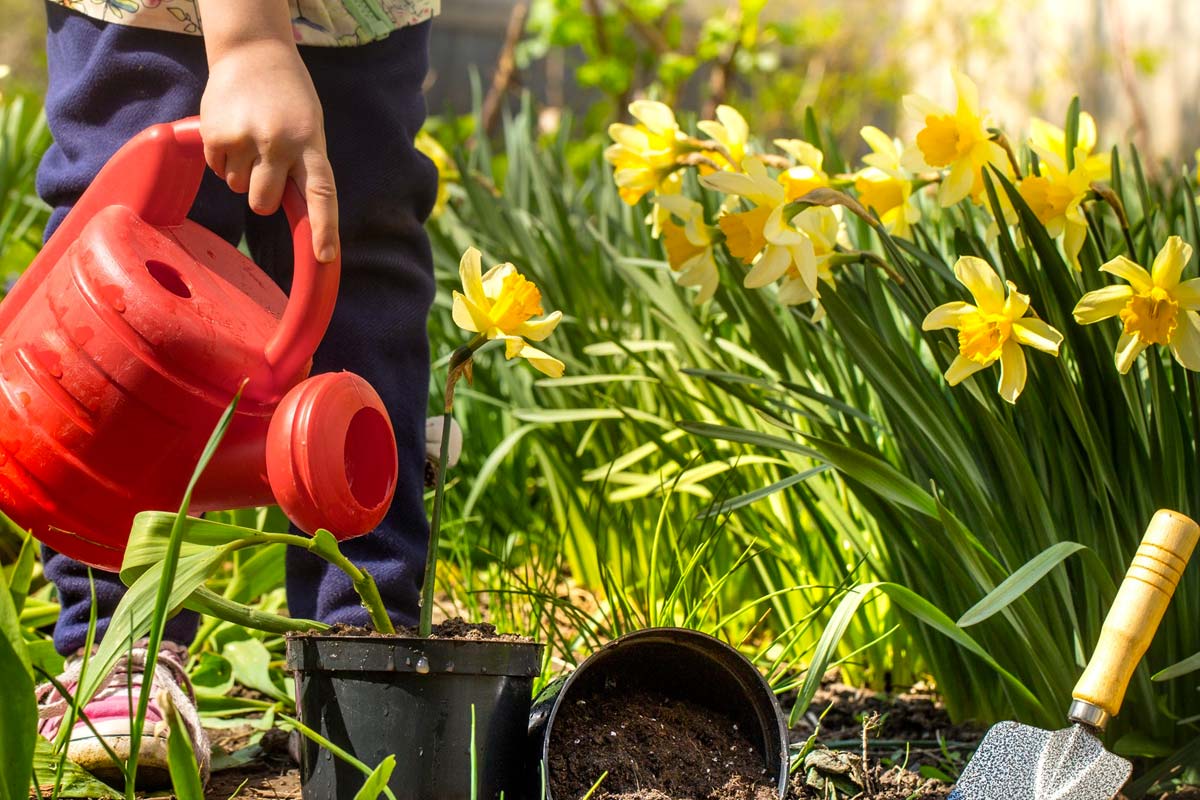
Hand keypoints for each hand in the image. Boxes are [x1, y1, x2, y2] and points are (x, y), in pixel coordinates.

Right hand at [199, 38, 338, 262]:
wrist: (253, 52)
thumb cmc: (289, 100)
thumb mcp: (309, 129)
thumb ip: (303, 166)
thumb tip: (300, 215)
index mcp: (310, 144)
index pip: (321, 194)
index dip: (324, 229)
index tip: (324, 258)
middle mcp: (279, 143)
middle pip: (262, 203)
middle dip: (261, 197)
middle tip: (264, 168)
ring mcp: (245, 139)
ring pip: (237, 188)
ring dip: (241, 171)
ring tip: (250, 137)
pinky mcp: (215, 134)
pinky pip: (216, 170)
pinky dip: (222, 158)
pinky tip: (232, 131)